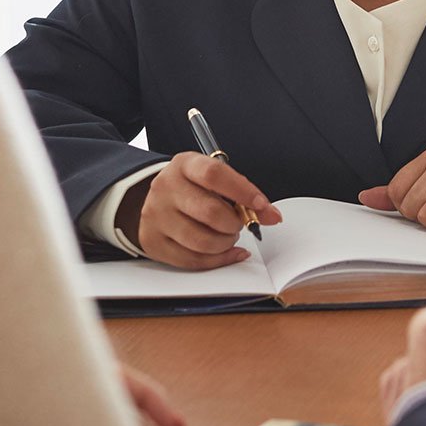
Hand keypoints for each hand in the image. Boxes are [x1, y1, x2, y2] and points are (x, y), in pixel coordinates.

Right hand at [119, 152, 282, 269]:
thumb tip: (272, 216)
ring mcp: (156, 216)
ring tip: (228, 235)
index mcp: (184, 165)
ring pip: (201, 241)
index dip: (243, 191)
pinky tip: (226, 252)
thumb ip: (243, 193)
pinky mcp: (153, 242)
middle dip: (235, 223)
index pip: (214, 174)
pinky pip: (192, 260)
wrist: (159, 200)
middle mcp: (166, 188)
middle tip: (240, 223)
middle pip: (210, 212)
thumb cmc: (193, 188)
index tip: (261, 205)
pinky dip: (217, 260)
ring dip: (225, 243)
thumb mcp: (215, 179)